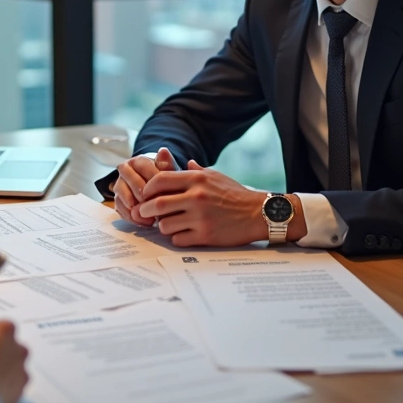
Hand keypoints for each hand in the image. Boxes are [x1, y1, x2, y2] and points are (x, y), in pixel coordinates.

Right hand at [113, 147, 178, 226]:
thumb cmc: (164, 181)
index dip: (154, 180)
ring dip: (135, 207)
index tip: (165, 191)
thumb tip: (163, 151)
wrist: (156, 191)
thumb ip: (167, 163)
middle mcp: (125, 171)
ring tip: (149, 216)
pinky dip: (131, 217)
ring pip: (122, 195)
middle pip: (131, 181)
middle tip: (154, 205)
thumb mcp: (169, 172)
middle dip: (143, 194)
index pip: (144, 168)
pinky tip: (144, 222)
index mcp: (138, 161)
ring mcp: (119, 186)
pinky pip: (120, 208)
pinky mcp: (117, 200)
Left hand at [136, 160, 266, 246]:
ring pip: (164, 225)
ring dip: (163, 226)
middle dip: (145, 210)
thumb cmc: (235, 194)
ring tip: (169, 224)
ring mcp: (200, 218)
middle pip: (157, 204)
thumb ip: (196, 170)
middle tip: (144, 213)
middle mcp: (196, 197)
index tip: (145, 195)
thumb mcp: (216, 176)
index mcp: (197, 179)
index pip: (160, 180)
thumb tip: (185, 162)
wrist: (258, 213)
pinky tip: (182, 234)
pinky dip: (176, 238)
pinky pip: (178, 240)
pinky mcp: (205, 236)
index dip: (147, 188)